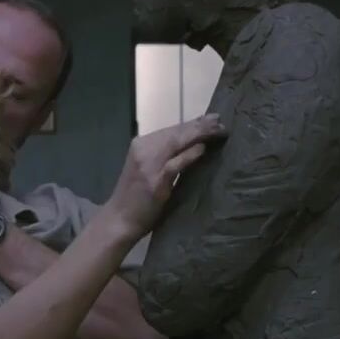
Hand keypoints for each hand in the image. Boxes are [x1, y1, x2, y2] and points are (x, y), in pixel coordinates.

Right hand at [105, 114, 226, 236]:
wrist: (118, 220)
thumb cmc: (135, 197)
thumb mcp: (148, 170)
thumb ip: (165, 156)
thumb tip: (193, 143)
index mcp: (140, 145)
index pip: (171, 130)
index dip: (193, 123)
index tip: (214, 118)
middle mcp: (142, 150)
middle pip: (175, 133)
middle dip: (200, 125)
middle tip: (221, 121)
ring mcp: (147, 165)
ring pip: (176, 142)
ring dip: (199, 135)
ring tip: (218, 130)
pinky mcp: (155, 181)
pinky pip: (175, 163)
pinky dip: (190, 154)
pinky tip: (202, 148)